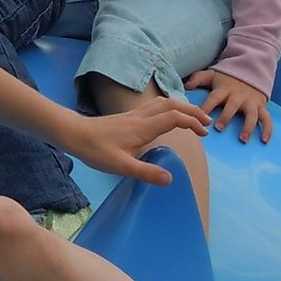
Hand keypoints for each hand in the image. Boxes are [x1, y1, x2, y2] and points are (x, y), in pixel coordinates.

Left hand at [66, 99, 208, 184]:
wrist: (73, 133)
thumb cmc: (95, 150)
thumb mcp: (120, 166)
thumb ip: (145, 172)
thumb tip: (170, 179)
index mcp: (143, 127)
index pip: (174, 117)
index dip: (192, 122)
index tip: (204, 132)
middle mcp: (141, 117)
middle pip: (172, 105)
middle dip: (192, 111)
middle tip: (206, 122)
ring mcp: (134, 114)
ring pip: (163, 102)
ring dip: (181, 107)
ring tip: (192, 118)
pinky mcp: (128, 116)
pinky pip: (154, 106)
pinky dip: (168, 108)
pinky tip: (166, 117)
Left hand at [185, 69, 272, 141]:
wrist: (250, 69)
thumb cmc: (226, 78)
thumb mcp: (212, 74)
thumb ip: (198, 79)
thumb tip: (186, 85)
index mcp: (224, 89)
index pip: (214, 98)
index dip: (206, 107)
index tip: (200, 117)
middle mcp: (238, 96)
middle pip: (232, 106)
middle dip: (226, 116)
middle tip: (219, 128)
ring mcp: (251, 101)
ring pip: (252, 114)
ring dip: (248, 126)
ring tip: (243, 139)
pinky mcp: (261, 106)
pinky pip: (266, 118)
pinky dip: (267, 129)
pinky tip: (264, 140)